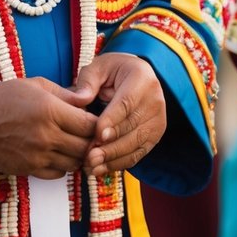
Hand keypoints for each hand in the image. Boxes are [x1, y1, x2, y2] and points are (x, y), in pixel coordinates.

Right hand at [0, 77, 96, 178]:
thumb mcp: (36, 85)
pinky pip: (58, 174)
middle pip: (86, 147)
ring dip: (78, 155)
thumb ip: (66, 94)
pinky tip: (57, 154)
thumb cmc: (6, 97)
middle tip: (88, 135)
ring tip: (72, 144)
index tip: (96, 120)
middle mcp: (47, 135)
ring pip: (74, 163)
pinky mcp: (30, 169)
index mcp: (50, 110)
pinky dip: (62, 166)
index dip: (98, 123)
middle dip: (91, 141)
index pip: (90, 124)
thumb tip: (89, 100)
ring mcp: (38, 155)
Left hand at [71, 53, 166, 176]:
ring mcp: (157, 121)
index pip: (127, 103)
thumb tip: (79, 99)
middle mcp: (155, 101)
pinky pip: (137, 154)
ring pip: (135, 145)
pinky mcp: (154, 136)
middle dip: (110, 145)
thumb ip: (87, 81)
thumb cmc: (114, 71)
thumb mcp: (99, 67)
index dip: (113, 120)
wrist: (137, 78)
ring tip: (91, 166)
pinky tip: (101, 169)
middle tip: (89, 156)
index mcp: (142, 79)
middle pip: (132, 128)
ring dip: (113, 158)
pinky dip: (119, 163)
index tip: (97, 134)